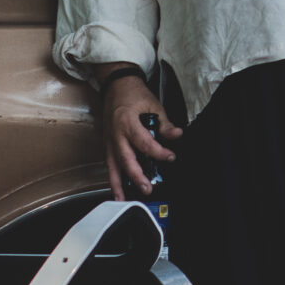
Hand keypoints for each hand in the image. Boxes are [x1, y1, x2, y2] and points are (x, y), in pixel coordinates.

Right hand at [100, 75, 182, 199]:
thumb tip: (177, 135)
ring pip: (112, 165)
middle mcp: (116, 134)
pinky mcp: (106, 144)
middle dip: (136, 176)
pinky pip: (108, 163)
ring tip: (123, 199)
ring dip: (118, 184)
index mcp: (128, 122)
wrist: (115, 85)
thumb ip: (164, 123)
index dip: (158, 152)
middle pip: (125, 159)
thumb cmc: (133, 94)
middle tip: (147, 188)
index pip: (144, 143)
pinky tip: (117, 189)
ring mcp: (109, 140)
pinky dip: (112, 177)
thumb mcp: (153, 104)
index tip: (170, 157)